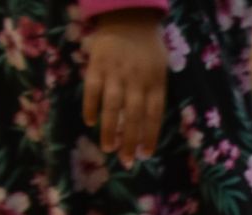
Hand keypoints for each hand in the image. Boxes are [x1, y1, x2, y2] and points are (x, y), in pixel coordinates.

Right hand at [83, 11, 167, 164]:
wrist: (129, 17)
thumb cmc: (147, 47)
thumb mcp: (161, 68)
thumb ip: (155, 93)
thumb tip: (148, 127)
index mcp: (155, 81)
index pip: (154, 115)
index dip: (150, 136)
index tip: (145, 154)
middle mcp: (136, 79)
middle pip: (133, 116)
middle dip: (130, 141)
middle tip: (126, 161)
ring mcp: (116, 73)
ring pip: (112, 106)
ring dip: (109, 130)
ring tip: (108, 148)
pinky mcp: (98, 65)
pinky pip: (93, 90)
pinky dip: (91, 107)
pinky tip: (90, 122)